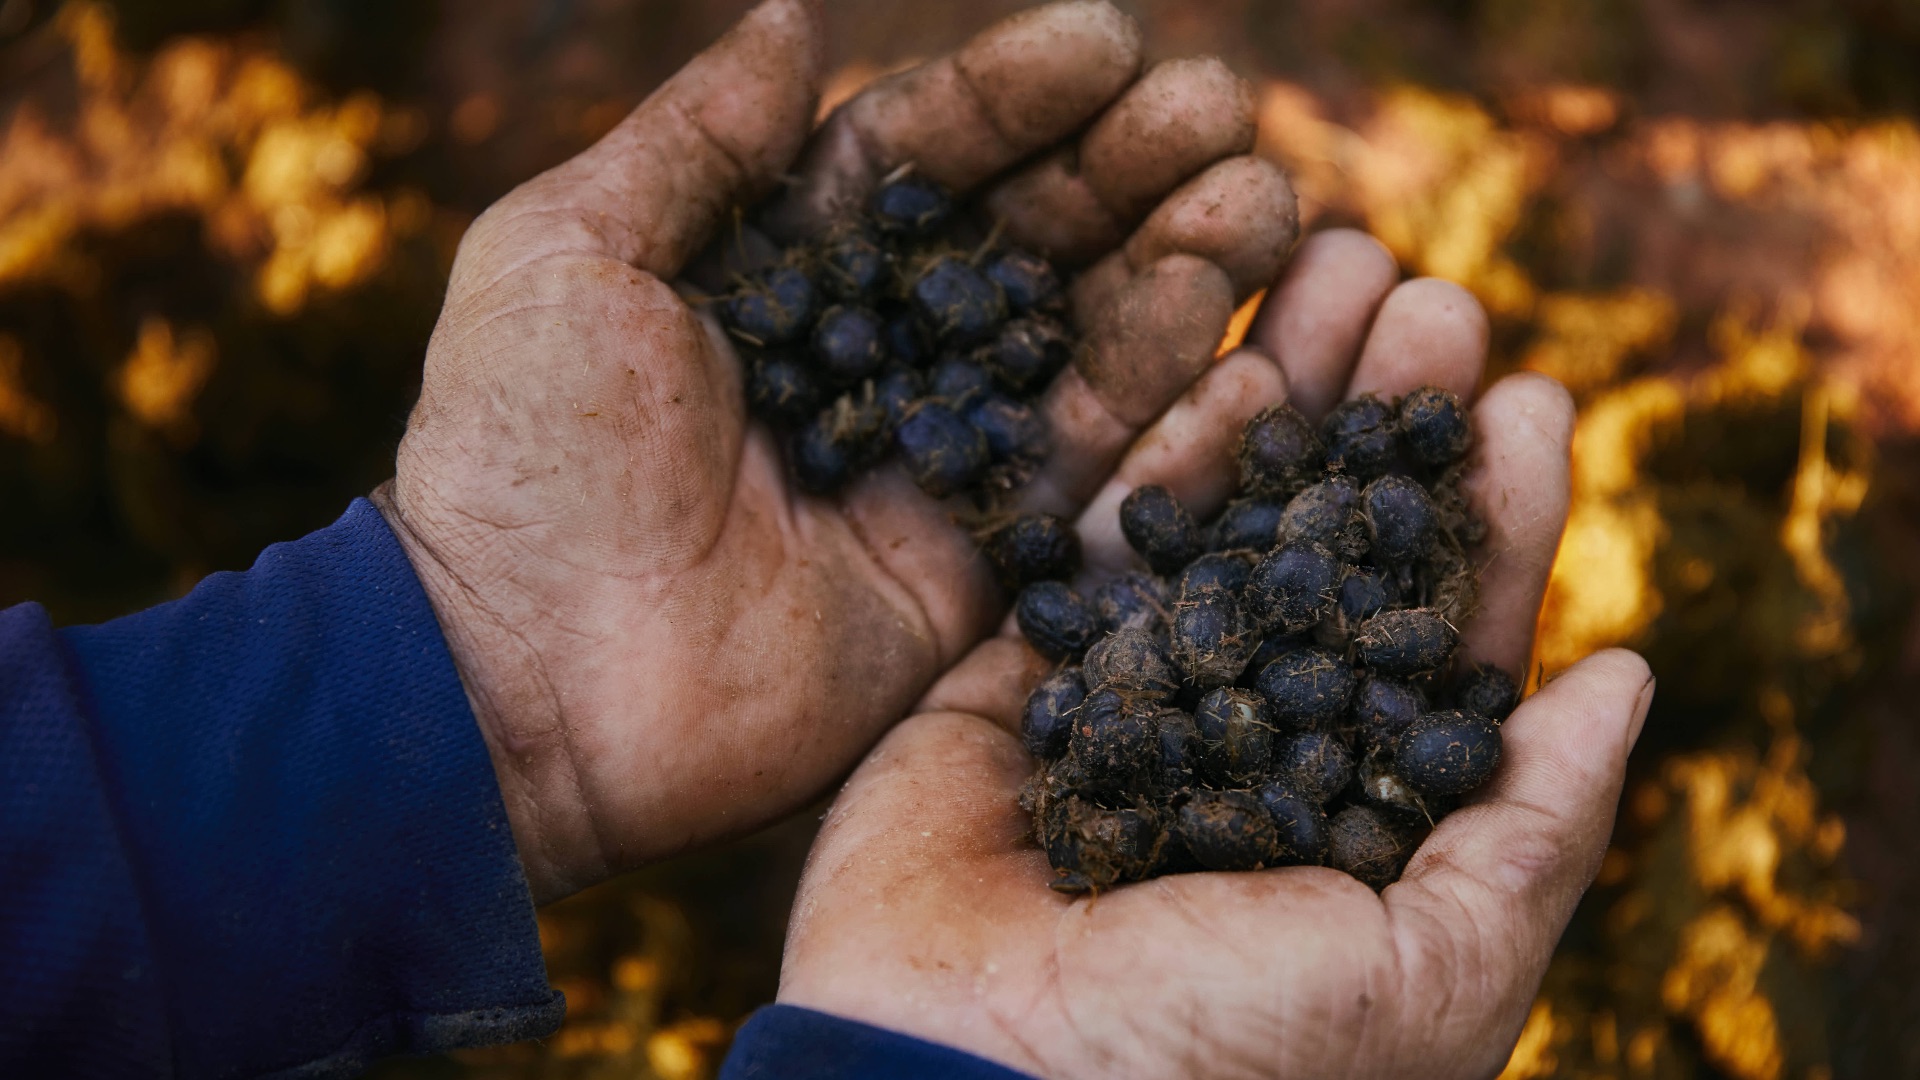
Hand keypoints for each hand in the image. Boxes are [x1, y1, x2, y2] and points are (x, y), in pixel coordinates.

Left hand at [374, 0, 1301, 901]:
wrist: (520, 682)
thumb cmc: (519, 451)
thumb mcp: (570, 254)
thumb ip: (698, 140)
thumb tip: (796, 16)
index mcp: (781, 274)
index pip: (924, 160)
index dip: (1017, 97)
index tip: (1113, 39)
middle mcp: (870, 363)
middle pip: (1024, 246)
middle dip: (1125, 172)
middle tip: (1223, 112)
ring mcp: (927, 471)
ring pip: (1077, 354)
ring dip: (1174, 274)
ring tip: (1257, 202)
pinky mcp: (967, 580)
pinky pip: (1086, 487)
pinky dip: (1165, 417)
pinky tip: (1237, 341)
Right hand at [775, 240, 1657, 1078]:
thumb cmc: (1225, 1056)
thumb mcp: (1439, 968)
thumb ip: (1531, 824)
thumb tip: (1627, 675)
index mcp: (1358, 819)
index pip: (1446, 643)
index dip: (1493, 521)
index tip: (1531, 401)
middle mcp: (1246, 748)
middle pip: (1331, 555)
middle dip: (1388, 427)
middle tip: (1438, 302)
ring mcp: (1125, 706)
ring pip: (1216, 524)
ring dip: (1280, 398)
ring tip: (1334, 270)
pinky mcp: (1007, 680)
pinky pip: (1088, 545)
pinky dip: (1149, 453)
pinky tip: (1219, 359)